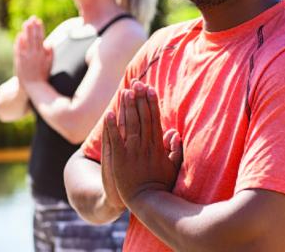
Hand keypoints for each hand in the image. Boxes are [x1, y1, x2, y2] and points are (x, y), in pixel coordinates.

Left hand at [14, 16, 52, 84]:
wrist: (33, 87)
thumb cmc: (42, 75)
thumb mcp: (50, 64)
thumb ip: (50, 53)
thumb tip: (49, 42)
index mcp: (43, 54)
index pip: (41, 38)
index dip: (40, 28)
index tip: (38, 21)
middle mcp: (34, 54)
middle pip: (33, 37)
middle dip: (32, 27)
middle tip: (31, 18)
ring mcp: (26, 57)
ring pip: (26, 41)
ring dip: (26, 31)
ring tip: (25, 23)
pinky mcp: (19, 61)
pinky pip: (19, 49)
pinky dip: (19, 42)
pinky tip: (19, 35)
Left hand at [105, 82, 181, 210]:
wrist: (146, 202)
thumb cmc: (160, 186)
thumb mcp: (172, 168)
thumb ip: (175, 150)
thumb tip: (175, 133)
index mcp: (157, 147)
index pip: (155, 120)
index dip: (152, 103)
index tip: (150, 89)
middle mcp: (145, 146)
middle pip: (142, 118)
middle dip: (140, 99)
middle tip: (137, 82)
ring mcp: (132, 152)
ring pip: (130, 124)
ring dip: (128, 107)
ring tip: (126, 91)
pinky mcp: (119, 158)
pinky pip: (115, 139)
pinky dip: (112, 126)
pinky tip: (109, 112)